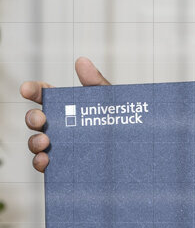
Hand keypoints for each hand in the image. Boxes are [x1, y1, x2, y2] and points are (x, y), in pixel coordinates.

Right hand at [20, 56, 110, 170]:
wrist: (135, 156)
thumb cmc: (120, 124)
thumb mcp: (110, 102)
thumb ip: (96, 82)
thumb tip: (81, 61)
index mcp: (69, 107)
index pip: (45, 95)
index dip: (33, 90)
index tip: (26, 89)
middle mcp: (60, 126)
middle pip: (36, 120)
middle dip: (32, 117)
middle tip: (41, 119)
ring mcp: (59, 147)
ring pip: (36, 143)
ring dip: (34, 141)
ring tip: (45, 141)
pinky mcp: (63, 167)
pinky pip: (44, 166)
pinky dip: (40, 163)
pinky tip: (46, 160)